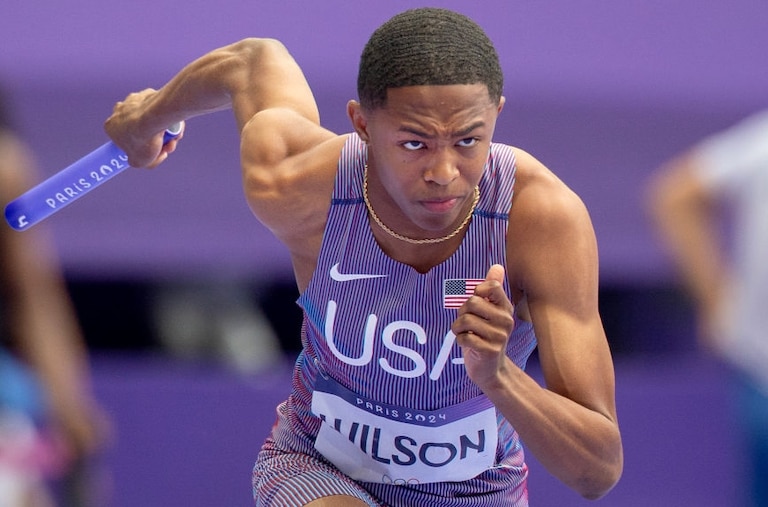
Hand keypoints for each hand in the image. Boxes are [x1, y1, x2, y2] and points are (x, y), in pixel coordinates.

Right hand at [104, 89, 183, 167]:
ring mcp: (133, 100)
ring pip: (151, 119)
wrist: (156, 117)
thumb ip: (140, 161)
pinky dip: (167, 118)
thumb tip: (146, 157)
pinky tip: (176, 126)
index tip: (150, 152)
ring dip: (163, 131)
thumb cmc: (144, 140)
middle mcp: (119, 111)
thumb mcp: (139, 162)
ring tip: (174, 138)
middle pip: (139, 129)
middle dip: (154, 140)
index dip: (139, 148)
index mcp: (111, 126)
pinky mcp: (148, 94)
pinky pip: (159, 109)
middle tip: (166, 147)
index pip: (124, 140)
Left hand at [452, 264, 515, 388]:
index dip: (476, 292)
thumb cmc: (485, 335)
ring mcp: (499, 336)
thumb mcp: (489, 311)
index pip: (491, 286)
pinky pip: (464, 337)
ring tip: (465, 334)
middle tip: (467, 324)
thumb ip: (492, 289)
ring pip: (465, 320)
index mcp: (505, 307)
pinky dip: (459, 340)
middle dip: (462, 313)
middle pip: (472, 303)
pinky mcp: (490, 350)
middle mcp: (506, 320)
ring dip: (457, 328)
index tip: (476, 305)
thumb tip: (497, 266)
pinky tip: (467, 344)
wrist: (490, 369)